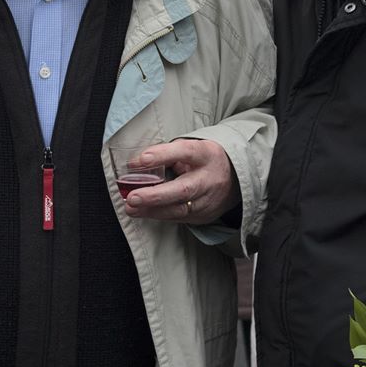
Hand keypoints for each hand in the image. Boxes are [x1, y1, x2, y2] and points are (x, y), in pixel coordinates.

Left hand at [123, 138, 239, 223]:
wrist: (235, 180)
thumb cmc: (205, 160)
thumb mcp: (193, 149)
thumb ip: (168, 153)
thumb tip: (136, 163)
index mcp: (206, 154)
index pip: (185, 152)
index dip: (163, 155)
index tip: (142, 159)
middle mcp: (209, 179)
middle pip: (184, 188)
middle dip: (155, 195)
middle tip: (132, 197)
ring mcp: (207, 200)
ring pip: (179, 208)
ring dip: (152, 210)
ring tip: (131, 207)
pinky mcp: (203, 216)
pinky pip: (179, 217)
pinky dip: (158, 215)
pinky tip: (142, 212)